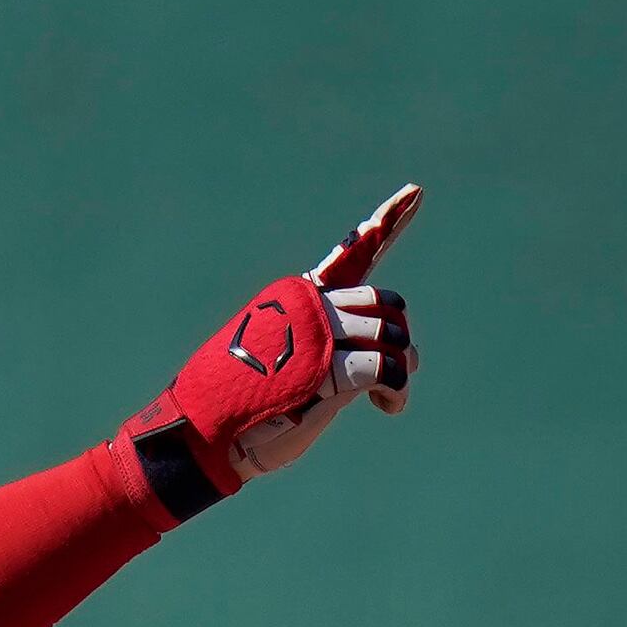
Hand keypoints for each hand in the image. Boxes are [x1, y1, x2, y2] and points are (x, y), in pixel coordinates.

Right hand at [123, 185, 422, 512]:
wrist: (210, 434)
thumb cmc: (252, 412)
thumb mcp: (296, 371)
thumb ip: (332, 353)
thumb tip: (377, 360)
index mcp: (300, 300)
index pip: (350, 256)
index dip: (388, 222)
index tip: (416, 193)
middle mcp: (312, 307)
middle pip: (385, 303)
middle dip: (399, 338)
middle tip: (400, 369)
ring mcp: (320, 333)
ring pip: (391, 333)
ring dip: (402, 367)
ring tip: (391, 394)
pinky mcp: (331, 366)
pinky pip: (386, 366)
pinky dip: (396, 389)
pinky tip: (388, 405)